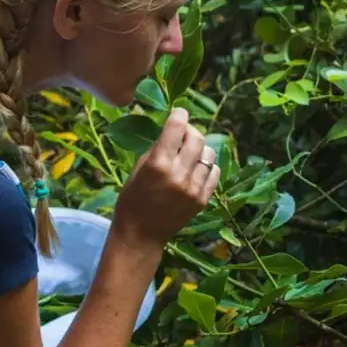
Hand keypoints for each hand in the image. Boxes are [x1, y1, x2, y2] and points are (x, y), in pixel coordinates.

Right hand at [111, 108, 219, 247]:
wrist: (141, 234)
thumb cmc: (132, 199)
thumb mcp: (138, 168)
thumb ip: (158, 148)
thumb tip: (174, 130)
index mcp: (158, 164)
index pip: (176, 127)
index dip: (179, 115)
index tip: (180, 112)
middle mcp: (179, 174)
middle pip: (197, 138)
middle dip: (190, 131)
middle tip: (183, 135)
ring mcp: (194, 188)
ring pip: (209, 154)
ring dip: (199, 150)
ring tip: (189, 155)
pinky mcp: (202, 199)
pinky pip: (214, 172)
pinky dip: (206, 167)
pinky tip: (195, 170)